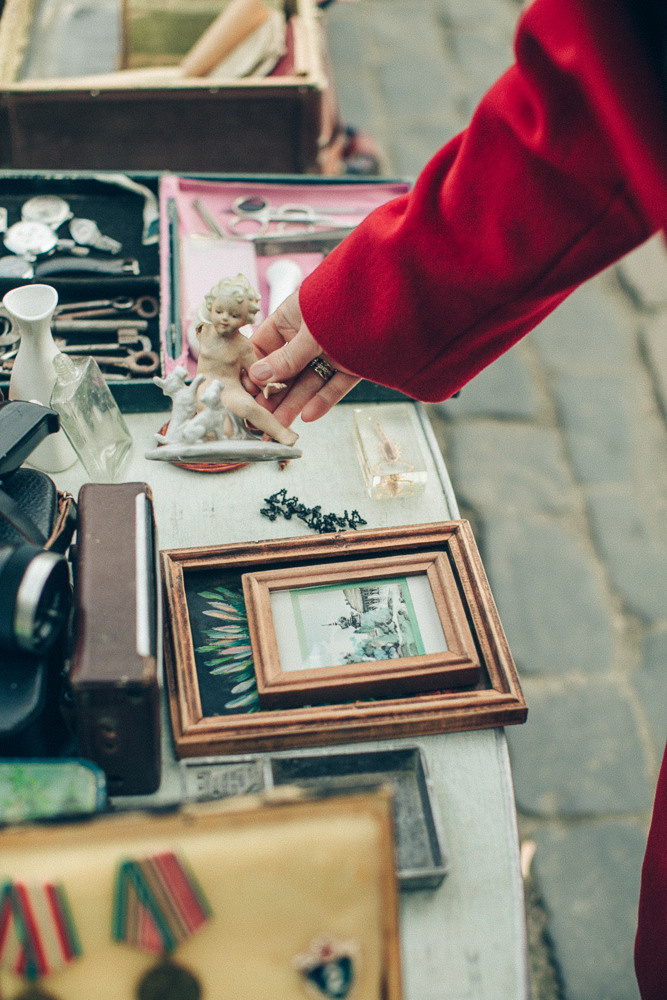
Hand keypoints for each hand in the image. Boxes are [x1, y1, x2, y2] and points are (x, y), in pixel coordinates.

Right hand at [246, 291, 359, 424]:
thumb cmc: (347, 302)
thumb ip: (287, 357)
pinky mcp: (352, 364)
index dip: (254, 369)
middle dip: (273, 395)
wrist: (397, 302)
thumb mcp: (311, 332)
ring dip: (294, 404)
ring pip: (308, 381)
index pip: (264, 346)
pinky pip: (334, 385)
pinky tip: (309, 415)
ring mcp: (330, 350)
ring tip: (279, 426)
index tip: (246, 392)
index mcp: (292, 316)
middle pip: (285, 369)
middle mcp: (309, 335)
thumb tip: (258, 376)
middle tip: (260, 418)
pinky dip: (323, 400)